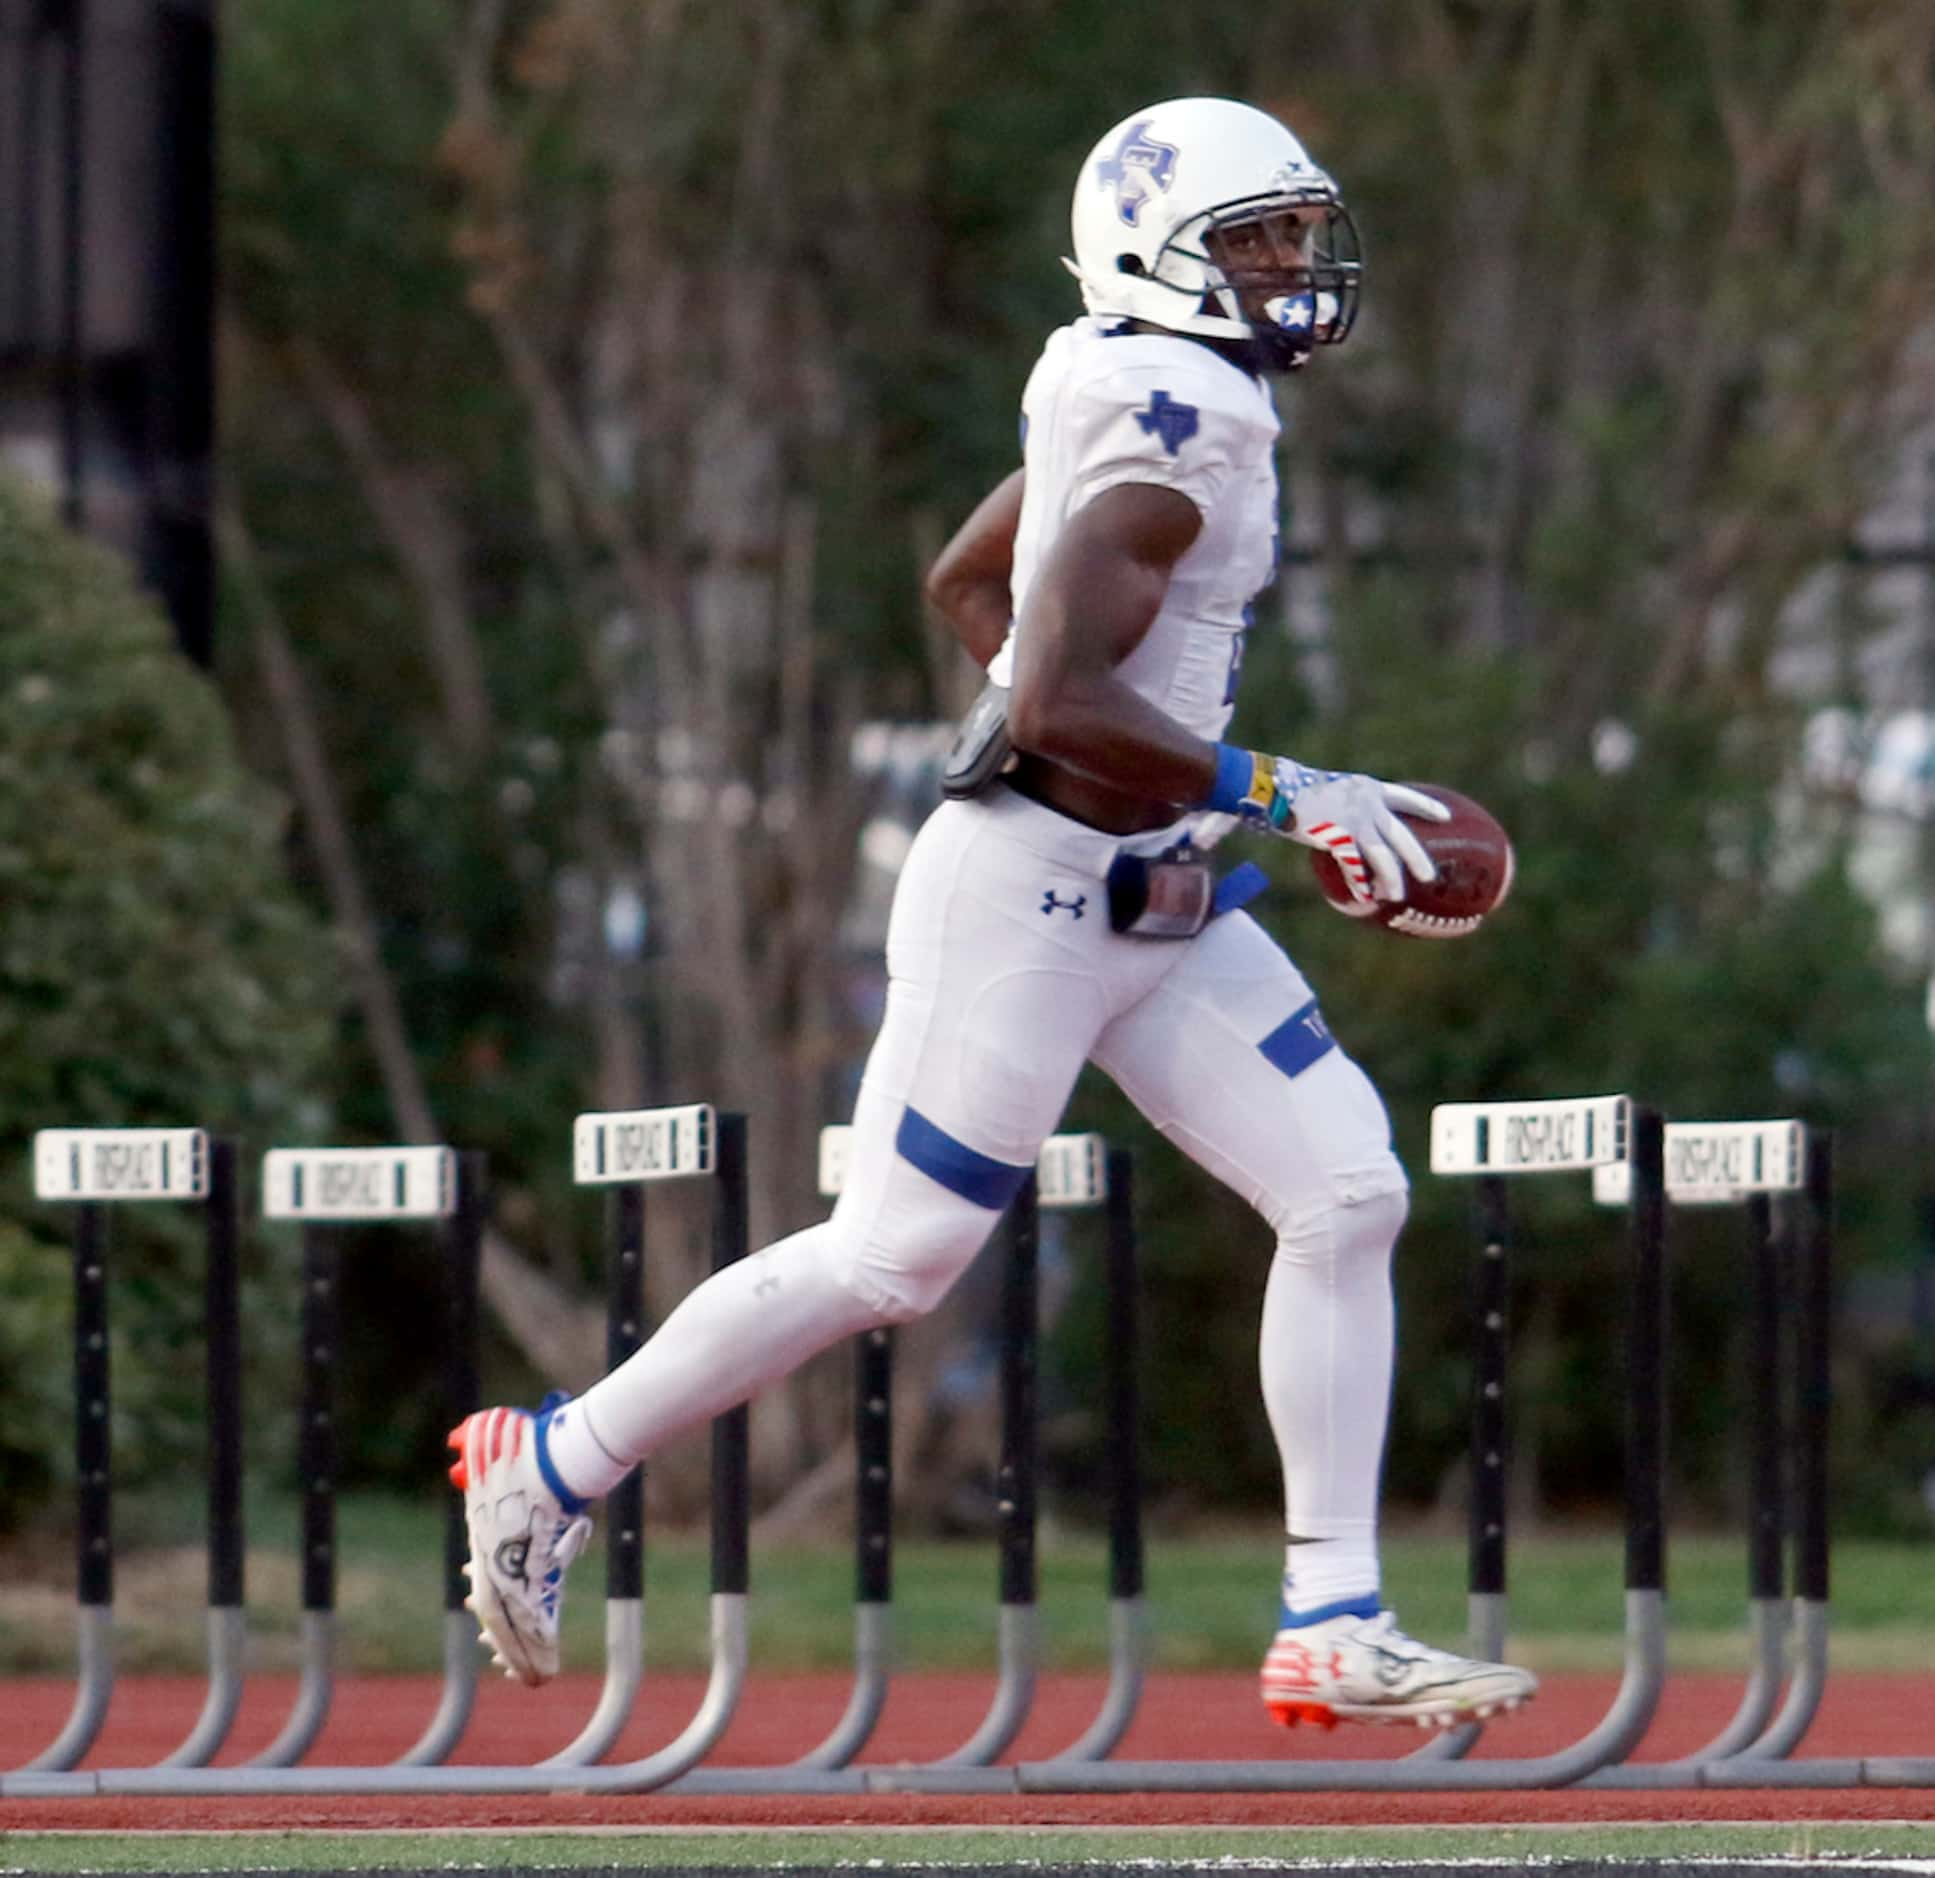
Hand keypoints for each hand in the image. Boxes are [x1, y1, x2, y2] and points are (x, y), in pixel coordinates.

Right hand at [1253, 761, 1449, 904]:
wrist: (1278, 789)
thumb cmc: (1297, 791)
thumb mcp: (1332, 793)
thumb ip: (1349, 809)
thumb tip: (1355, 831)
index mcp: (1368, 788)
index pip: (1405, 797)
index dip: (1427, 807)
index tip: (1445, 817)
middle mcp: (1368, 804)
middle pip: (1401, 836)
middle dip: (1417, 858)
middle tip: (1431, 877)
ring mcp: (1355, 820)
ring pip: (1382, 856)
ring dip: (1391, 878)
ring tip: (1396, 896)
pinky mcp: (1339, 836)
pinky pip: (1355, 866)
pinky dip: (1360, 883)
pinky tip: (1364, 896)